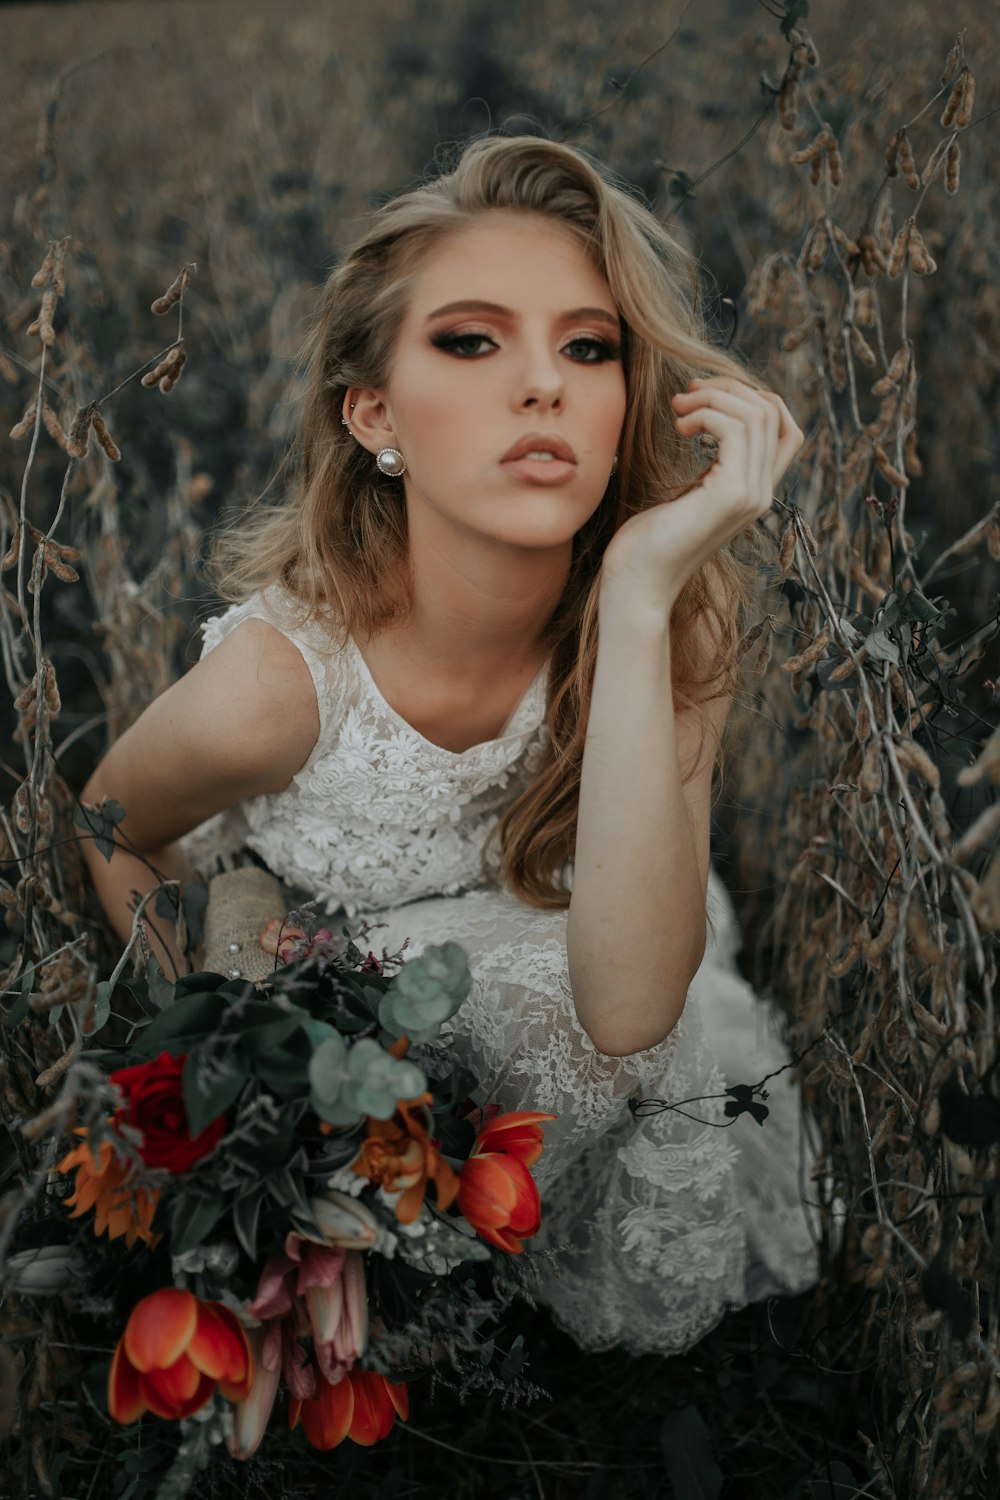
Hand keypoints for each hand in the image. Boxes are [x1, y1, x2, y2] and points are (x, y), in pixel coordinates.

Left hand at [600, 375, 803, 613]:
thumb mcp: (688, 495)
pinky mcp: (731, 495)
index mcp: (754, 491)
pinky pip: (735, 429)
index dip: (753, 398)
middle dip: (727, 389)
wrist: (638, 583)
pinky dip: (706, 414)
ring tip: (677, 410)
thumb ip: (709, 468)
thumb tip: (701, 422)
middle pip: (772, 412)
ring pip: (757, 414)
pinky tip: (679, 428)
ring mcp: (751, 494)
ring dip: (713, 398)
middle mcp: (762, 493)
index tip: (705, 397)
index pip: (786, 430)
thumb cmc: (649, 542)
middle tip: (684, 395)